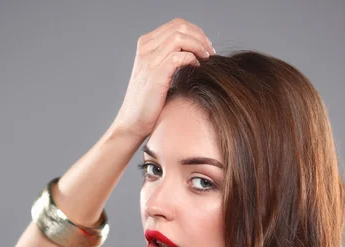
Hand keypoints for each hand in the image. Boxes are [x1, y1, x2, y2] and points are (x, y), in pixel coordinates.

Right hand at [112, 17, 215, 139]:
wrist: (133, 123)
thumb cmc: (149, 103)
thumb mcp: (158, 74)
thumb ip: (170, 59)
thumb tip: (197, 52)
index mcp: (146, 44)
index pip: (176, 25)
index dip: (196, 32)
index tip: (207, 47)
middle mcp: (145, 48)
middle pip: (180, 27)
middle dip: (200, 37)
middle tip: (211, 52)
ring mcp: (149, 60)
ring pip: (180, 38)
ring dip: (199, 45)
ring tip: (208, 58)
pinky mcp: (155, 74)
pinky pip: (179, 56)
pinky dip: (192, 58)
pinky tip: (198, 67)